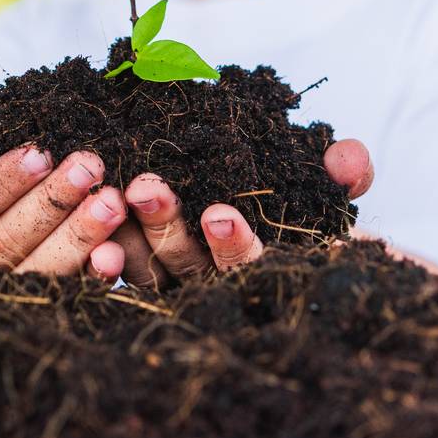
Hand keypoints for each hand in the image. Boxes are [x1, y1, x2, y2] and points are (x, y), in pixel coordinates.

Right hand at [0, 111, 128, 282]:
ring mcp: (12, 289)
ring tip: (111, 201)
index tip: (39, 152)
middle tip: (89, 167)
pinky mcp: (51, 304)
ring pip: (40, 272)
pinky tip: (116, 253)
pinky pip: (73, 295)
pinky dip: (95, 275)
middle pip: (6, 240)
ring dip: (78, 237)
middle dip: (51, 203)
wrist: (11, 228)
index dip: (1, 181)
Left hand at [117, 139, 374, 288]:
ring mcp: (170, 278)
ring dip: (124, 234)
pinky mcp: (135, 266)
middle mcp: (210, 280)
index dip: (234, 242)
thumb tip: (350, 157)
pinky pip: (114, 265)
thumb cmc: (299, 204)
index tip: (220, 212)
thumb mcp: (325, 188)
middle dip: (167, 226)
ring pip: (143, 265)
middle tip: (145, 188)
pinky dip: (100, 254)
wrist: (265, 209)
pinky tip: (87, 233)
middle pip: (184, 262)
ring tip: (109, 195)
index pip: (245, 263)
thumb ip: (344, 174)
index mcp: (257, 266)